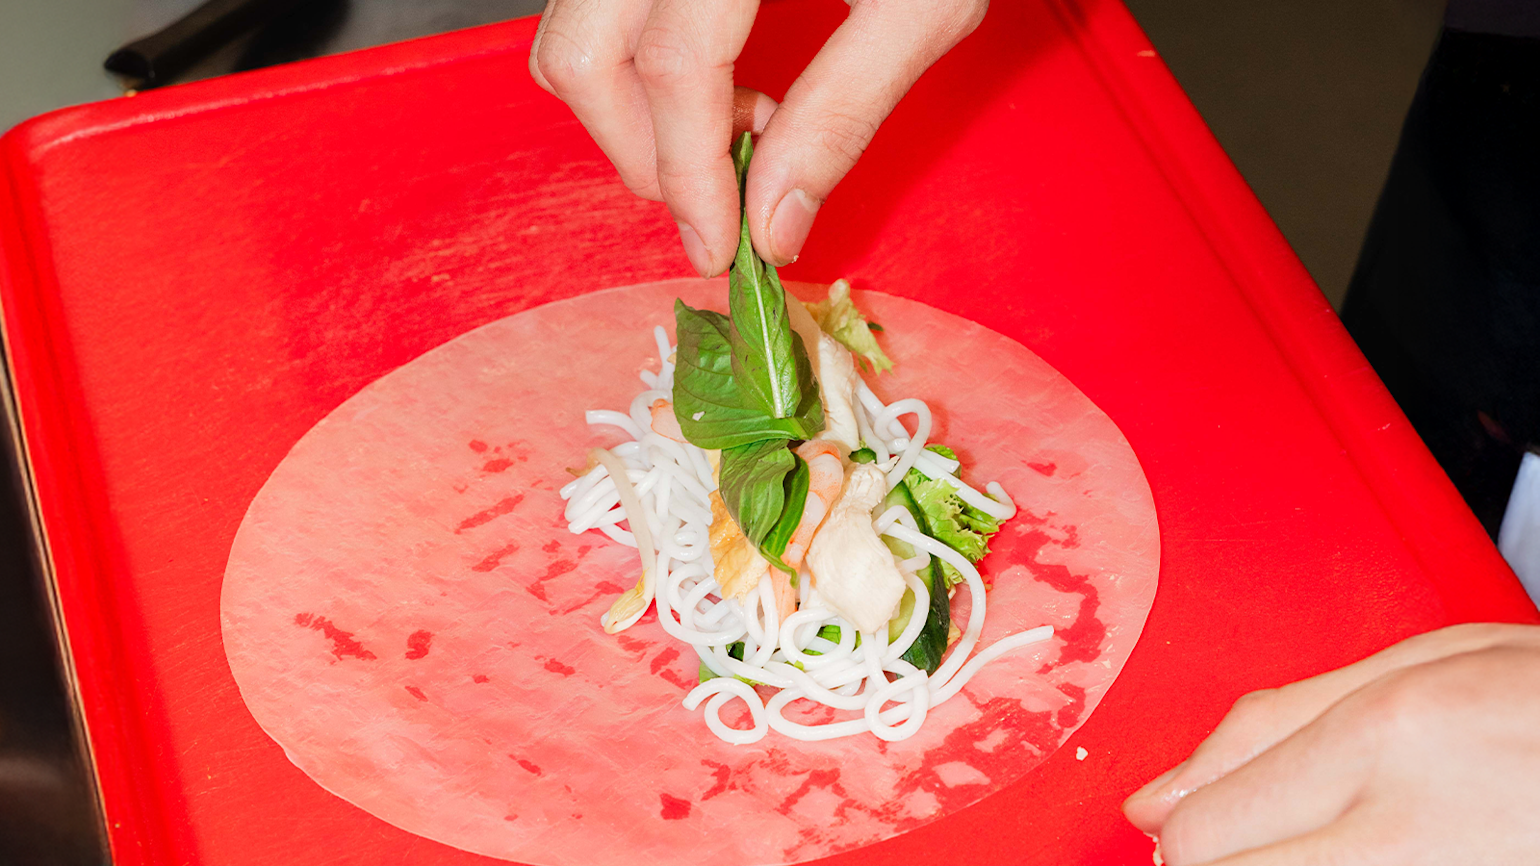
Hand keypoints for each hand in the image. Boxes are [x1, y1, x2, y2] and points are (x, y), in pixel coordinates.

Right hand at [528, 0, 988, 275]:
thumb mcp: (925, 0)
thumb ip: (845, 111)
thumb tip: (774, 223)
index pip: (671, 66)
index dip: (689, 175)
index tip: (719, 246)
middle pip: (584, 56)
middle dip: (645, 156)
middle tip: (724, 200)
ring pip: (570, 33)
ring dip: (632, 115)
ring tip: (738, 126)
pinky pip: (591, 6)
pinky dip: (635, 65)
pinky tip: (717, 77)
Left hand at [1123, 623, 1539, 864]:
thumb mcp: (1418, 665)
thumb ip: (1269, 728)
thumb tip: (1155, 797)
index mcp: (1388, 740)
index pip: (1205, 834)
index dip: (1184, 835)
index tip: (1189, 828)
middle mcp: (1414, 834)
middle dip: (1216, 863)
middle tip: (1249, 839)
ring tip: (1331, 836)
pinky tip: (1362, 851)